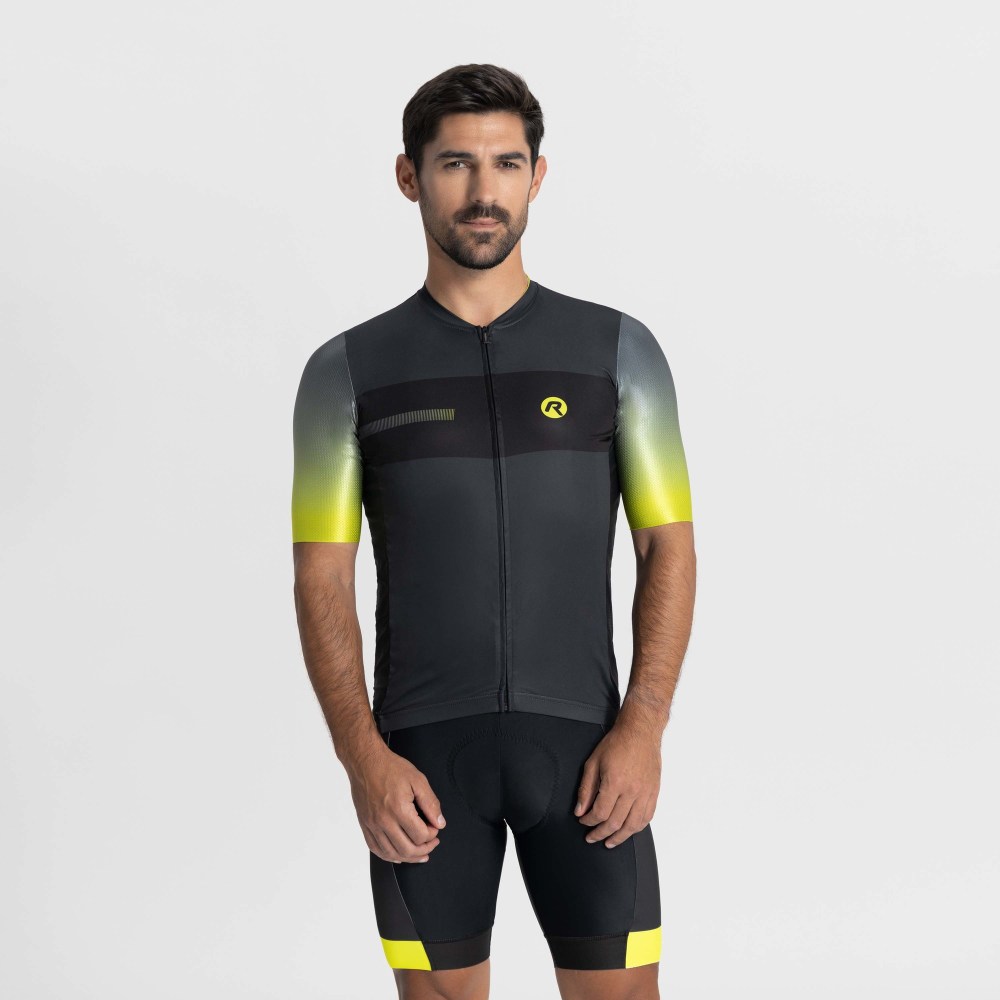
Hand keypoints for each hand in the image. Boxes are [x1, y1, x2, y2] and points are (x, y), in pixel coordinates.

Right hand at [345, 741, 446, 862]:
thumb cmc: (389, 768)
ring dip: (409, 857)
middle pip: (407, 849)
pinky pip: (376, 849)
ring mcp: (372, 825)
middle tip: (432, 843)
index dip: (432, 834)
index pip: (420, 835)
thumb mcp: (418, 780)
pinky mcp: (365, 825)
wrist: (365, 762)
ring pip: (391, 853)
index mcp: (398, 809)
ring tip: (419, 854)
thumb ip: (431, 803)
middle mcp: (383, 820)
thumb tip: (439, 822)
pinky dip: (389, 856)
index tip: (435, 827)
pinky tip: (398, 855)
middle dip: (424, 849)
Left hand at [574, 722, 660, 847]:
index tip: (583, 821)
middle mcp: (632, 791)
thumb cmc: (617, 743)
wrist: (640, 732)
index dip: (589, 821)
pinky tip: (629, 830)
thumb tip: (580, 810)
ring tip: (609, 842)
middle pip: (615, 823)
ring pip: (633, 825)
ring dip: (620, 837)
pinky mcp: (654, 792)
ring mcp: (645, 793)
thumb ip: (586, 788)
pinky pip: (647, 817)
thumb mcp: (593, 762)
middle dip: (600, 833)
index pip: (600, 813)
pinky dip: (637, 828)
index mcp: (615, 783)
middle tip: (592, 837)